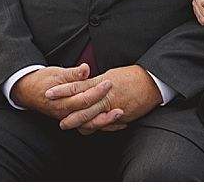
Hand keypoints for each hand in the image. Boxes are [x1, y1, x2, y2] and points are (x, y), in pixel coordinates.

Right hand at [10, 64, 115, 121]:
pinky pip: (88, 125)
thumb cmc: (43, 80)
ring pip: (88, 125)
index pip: (82, 99)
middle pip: (87, 117)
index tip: (109, 83)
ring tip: (121, 118)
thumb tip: (85, 69)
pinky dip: (102, 126)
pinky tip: (116, 124)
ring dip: (105, 123)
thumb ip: (73, 73)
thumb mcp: (57, 73)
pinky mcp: (72, 119)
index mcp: (62, 101)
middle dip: (105, 114)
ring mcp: (68, 118)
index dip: (97, 92)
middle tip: (120, 108)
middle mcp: (65, 113)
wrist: (27, 91)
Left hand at [44, 65, 161, 133]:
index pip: (77, 86)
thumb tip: (86, 84)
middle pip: (81, 105)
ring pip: (91, 117)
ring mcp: (112, 105)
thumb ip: (97, 82)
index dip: (62, 90)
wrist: (152, 81)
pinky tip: (90, 129)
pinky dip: (98, 126)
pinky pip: (106, 123)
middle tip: (56, 118)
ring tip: (68, 126)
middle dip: (68, 113)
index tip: (50, 93)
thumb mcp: (112, 75)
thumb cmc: (133, 76)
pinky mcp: (121, 114)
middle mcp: (104, 94)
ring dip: (79, 123)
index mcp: (101, 81)